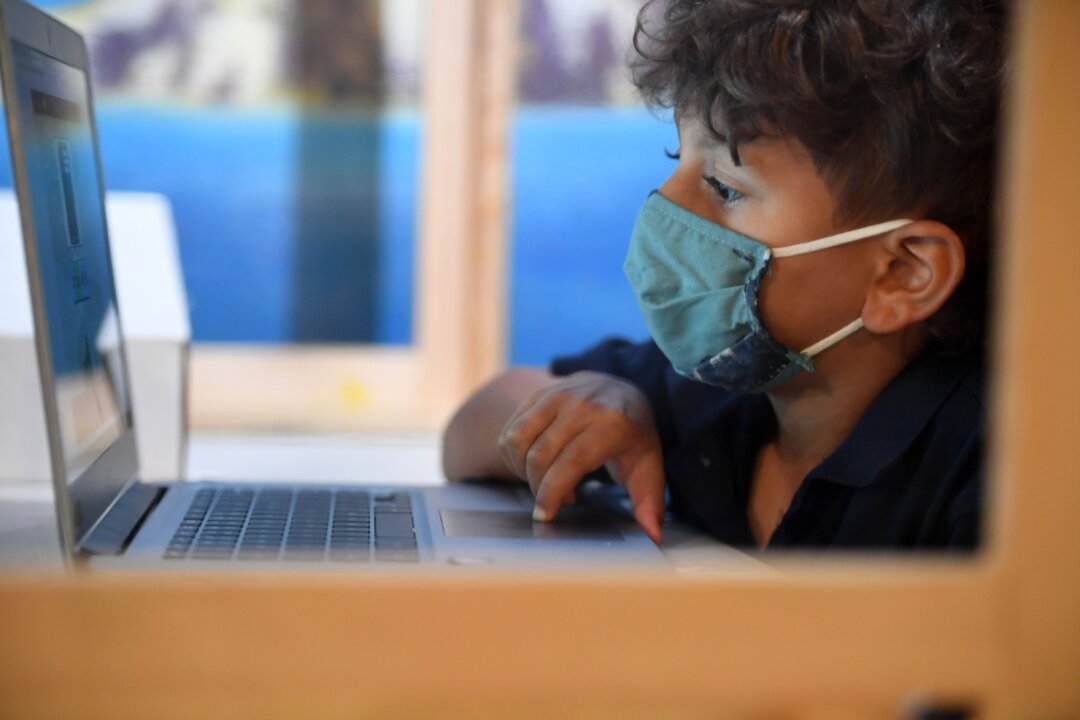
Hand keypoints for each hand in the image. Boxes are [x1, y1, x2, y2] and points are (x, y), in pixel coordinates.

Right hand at [496, 371, 665, 543]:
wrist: (620, 390)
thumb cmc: (633, 436)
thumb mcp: (648, 467)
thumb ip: (649, 503)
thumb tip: (652, 536)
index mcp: (614, 423)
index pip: (572, 460)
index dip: (553, 490)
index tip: (545, 515)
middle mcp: (583, 404)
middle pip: (541, 454)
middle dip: (537, 488)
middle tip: (548, 504)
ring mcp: (558, 395)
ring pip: (519, 440)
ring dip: (521, 470)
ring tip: (541, 482)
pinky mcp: (539, 394)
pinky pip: (511, 431)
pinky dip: (514, 456)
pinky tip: (532, 466)